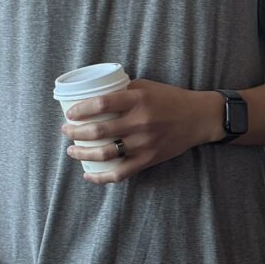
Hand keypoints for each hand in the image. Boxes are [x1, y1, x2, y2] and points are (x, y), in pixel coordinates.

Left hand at [62, 80, 217, 183]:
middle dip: (75, 133)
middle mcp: (141, 122)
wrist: (198, 118)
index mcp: (138, 100)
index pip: (102, 104)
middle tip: (66, 131)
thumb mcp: (146, 87)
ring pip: (105, 153)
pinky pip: (121, 173)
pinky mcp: (149, 159)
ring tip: (72, 151)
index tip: (69, 114)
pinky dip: (102, 177)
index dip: (81, 110)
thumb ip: (123, 91)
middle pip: (99, 131)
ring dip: (83, 154)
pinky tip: (89, 175)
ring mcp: (145, 143)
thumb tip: (94, 95)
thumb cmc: (170, 99)